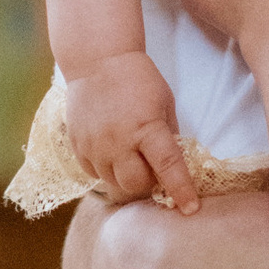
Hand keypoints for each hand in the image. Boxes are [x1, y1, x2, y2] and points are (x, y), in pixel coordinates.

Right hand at [60, 47, 202, 210]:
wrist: (97, 60)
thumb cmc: (138, 78)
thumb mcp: (163, 101)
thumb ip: (169, 134)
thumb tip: (174, 164)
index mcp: (146, 127)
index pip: (168, 166)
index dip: (180, 189)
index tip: (190, 209)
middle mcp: (118, 141)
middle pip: (135, 184)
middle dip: (148, 183)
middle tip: (153, 169)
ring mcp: (94, 145)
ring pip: (113, 183)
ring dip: (126, 179)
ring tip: (131, 159)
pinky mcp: (78, 146)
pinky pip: (94, 174)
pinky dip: (106, 171)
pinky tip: (112, 153)